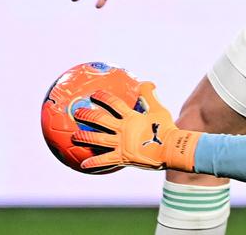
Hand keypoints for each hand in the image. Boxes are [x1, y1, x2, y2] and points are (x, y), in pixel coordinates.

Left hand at [72, 82, 199, 171]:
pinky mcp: (122, 157)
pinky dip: (94, 162)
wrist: (171, 149)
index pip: (113, 103)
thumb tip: (147, 82)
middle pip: (100, 120)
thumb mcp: (159, 109)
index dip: (103, 97)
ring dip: (84, 137)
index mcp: (131, 117)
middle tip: (76, 112)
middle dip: (86, 115)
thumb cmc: (166, 129)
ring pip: (98, 140)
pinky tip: (83, 165)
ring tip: (74, 136)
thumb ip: (150, 96)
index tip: (94, 94)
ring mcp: (121, 144)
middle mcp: (123, 129)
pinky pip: (105, 160)